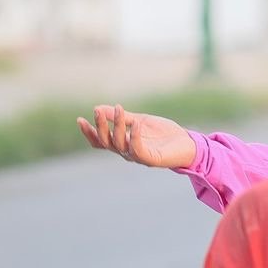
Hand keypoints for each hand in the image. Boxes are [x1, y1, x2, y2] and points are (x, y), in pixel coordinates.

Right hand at [77, 105, 195, 168]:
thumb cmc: (164, 134)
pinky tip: (136, 123)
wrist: (187, 144)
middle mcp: (127, 152)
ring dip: (117, 125)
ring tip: (119, 108)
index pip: (101, 142)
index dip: (89, 133)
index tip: (80, 120)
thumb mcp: (140, 120)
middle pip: (107, 142)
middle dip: (100, 127)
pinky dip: (135, 136)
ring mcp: (138, 156)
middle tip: (97, 111)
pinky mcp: (151, 159)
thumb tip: (98, 108)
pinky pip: (138, 149)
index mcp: (123, 143)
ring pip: (120, 144)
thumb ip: (122, 117)